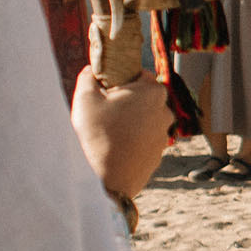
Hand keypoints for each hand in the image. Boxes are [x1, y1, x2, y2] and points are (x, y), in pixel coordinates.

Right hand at [72, 69, 173, 202]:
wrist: (110, 179)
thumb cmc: (99, 135)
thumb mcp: (85, 98)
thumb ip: (88, 77)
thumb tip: (91, 71)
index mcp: (153, 91)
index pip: (140, 74)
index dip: (121, 81)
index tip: (107, 92)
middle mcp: (165, 111)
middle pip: (142, 98)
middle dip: (126, 102)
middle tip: (105, 113)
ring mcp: (164, 134)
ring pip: (144, 119)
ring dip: (129, 122)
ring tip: (109, 132)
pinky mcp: (159, 153)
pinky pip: (144, 139)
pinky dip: (133, 140)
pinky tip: (116, 147)